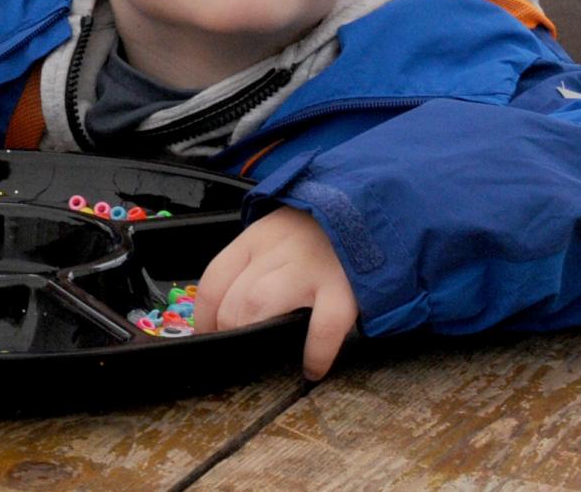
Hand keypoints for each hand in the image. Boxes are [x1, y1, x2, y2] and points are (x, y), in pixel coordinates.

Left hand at [195, 207, 359, 378]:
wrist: (375, 213)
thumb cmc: (323, 234)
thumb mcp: (282, 235)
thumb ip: (258, 263)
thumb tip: (229, 310)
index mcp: (258, 237)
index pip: (213, 279)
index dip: (205, 316)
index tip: (209, 335)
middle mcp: (278, 250)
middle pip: (233, 298)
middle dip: (229, 332)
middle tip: (239, 349)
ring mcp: (311, 268)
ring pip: (259, 304)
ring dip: (254, 337)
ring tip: (263, 356)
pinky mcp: (346, 289)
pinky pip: (322, 328)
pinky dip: (315, 354)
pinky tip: (313, 367)